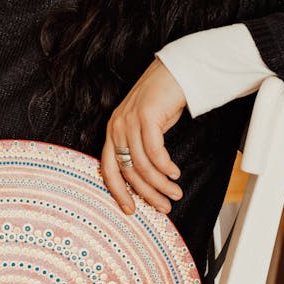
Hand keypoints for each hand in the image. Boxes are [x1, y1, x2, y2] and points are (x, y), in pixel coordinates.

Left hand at [101, 59, 186, 215]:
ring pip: (143, 164)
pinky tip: (175, 173)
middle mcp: (116, 128)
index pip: (108, 170)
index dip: (118, 192)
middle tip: (163, 208)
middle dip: (147, 194)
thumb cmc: (160, 102)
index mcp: (112, 132)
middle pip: (128, 171)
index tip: (130, 210)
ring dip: (161, 183)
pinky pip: (155, 151)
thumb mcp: (144, 128)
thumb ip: (139, 149)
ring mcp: (129, 121)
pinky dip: (165, 166)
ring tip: (175, 192)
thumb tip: (148, 181)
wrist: (172, 73)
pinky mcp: (146, 116)